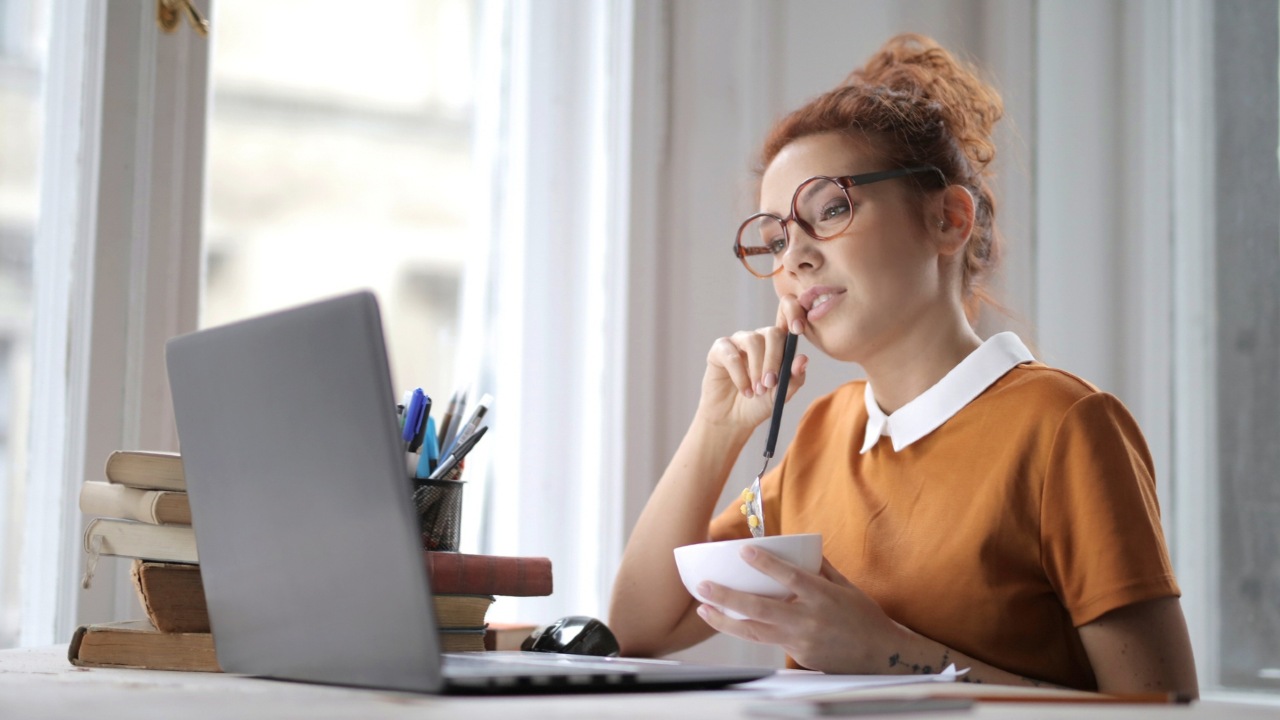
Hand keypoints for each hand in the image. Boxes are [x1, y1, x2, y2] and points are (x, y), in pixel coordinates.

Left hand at [694, 549, 904, 673]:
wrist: (881, 655)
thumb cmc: (864, 616)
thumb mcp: (846, 586)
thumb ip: (821, 568)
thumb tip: (801, 546)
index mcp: (822, 597)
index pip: (790, 577)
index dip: (765, 564)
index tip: (743, 550)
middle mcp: (809, 620)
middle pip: (760, 610)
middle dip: (727, 598)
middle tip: (703, 587)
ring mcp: (801, 641)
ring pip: (755, 633)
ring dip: (726, 621)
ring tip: (704, 609)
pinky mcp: (799, 656)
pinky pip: (770, 642)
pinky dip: (749, 632)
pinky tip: (731, 622)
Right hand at [698, 301, 808, 432]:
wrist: (732, 419)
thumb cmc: (759, 404)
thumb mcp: (781, 395)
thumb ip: (794, 378)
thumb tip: (803, 359)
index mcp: (778, 345)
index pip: (787, 317)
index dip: (794, 312)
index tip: (799, 328)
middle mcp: (758, 338)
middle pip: (772, 333)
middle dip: (774, 359)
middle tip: (771, 383)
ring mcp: (738, 342)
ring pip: (753, 341)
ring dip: (757, 368)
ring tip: (758, 391)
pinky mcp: (719, 350)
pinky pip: (731, 355)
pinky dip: (740, 375)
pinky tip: (745, 391)